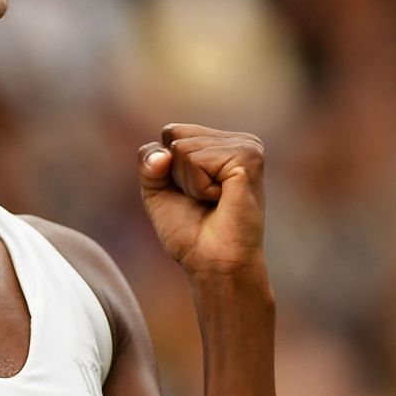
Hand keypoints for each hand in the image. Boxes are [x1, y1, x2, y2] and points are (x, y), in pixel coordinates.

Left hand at [137, 123, 267, 279]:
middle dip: (176, 175)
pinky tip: (221, 199)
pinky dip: (198, 187)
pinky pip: (196, 160)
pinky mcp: (247, 157)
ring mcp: (246, 146)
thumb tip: (163, 153)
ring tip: (213, 202)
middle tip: (203, 200)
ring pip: (183, 148)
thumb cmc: (190, 232)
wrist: (212, 263)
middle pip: (174, 136)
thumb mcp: (157, 191)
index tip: (190, 194)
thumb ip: (148, 161)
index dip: (165, 168)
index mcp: (221, 143)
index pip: (171, 132)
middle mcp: (238, 140)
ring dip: (189, 184)